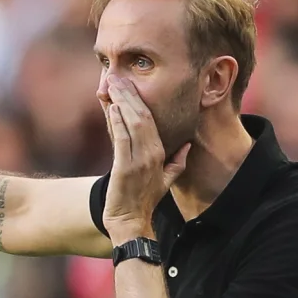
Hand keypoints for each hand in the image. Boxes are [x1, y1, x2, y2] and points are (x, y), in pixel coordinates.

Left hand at [102, 76, 190, 243]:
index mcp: (161, 153)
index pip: (151, 119)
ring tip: (110, 84)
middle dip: (129, 94)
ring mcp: (140, 160)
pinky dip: (116, 121)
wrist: (131, 222)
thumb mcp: (166, 180)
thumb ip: (177, 162)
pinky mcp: (124, 168)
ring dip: (120, 101)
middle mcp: (153, 153)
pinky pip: (121, 139)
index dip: (139, 99)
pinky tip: (110, 106)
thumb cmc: (146, 200)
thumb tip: (186, 146)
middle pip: (142, 116)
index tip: (128, 82)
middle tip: (116, 75)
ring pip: (132, 123)